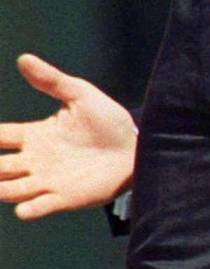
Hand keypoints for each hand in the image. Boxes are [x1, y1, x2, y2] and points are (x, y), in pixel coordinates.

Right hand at [0, 54, 138, 217]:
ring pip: (12, 189)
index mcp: (35, 136)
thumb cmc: (108, 122)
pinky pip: (41, 206)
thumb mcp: (81, 95)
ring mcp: (48, 180)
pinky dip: (31, 209)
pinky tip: (24, 210)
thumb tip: (24, 58)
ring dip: (1, 189)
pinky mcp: (66, 197)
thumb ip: (52, 80)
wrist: (138, 147)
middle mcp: (35, 160)